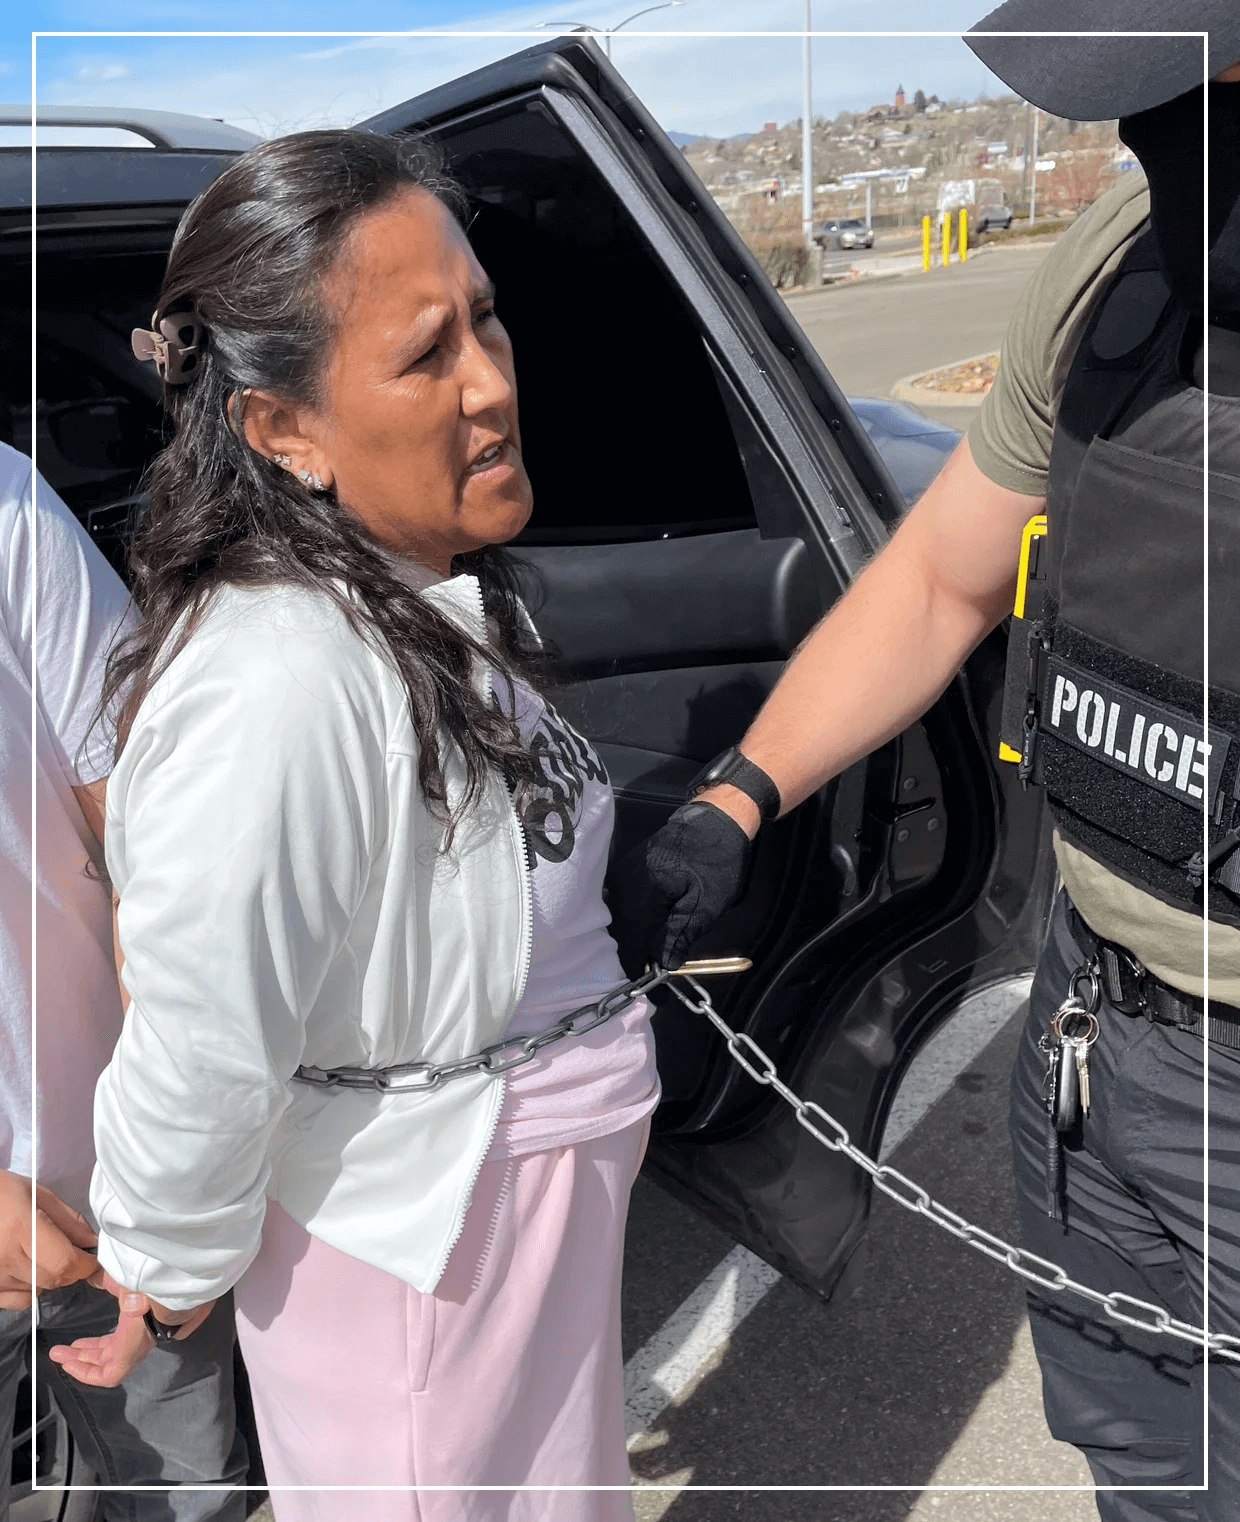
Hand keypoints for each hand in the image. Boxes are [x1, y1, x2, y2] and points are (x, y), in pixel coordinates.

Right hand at [0, 1171, 99, 1309]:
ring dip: (50, 1277)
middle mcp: (6, 1258)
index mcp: (22, 1229)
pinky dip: (30, 1289)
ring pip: (39, 1291)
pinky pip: (18, 1301)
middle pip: (55, 1279)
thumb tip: (92, 1243)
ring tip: (41, 1254)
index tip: (95, 1258)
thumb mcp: (36, 1194)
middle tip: (72, 1252)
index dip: (87, 1264)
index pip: (65, 1262)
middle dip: (72, 1269)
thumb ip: (68, 1220)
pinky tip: (26, 1270)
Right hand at [48, 1271, 215, 1387]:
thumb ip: (112, 1282)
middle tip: (61, 1352)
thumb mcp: (124, 1280)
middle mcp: (136, 1339)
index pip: (114, 1341)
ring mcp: (133, 1350)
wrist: (162, 1289)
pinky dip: (85, 1373)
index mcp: (138, 1322)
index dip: (94, 1344)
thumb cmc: (148, 1281)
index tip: (76, 1344)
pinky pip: (106, 1376)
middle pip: (106, 1354)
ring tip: (58, 1357)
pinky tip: (68, 1365)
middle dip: (82, 1354)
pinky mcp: (129, 1359)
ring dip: (79, 1363)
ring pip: (103, 1365)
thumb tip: (99, 1277)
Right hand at [608, 801, 753, 976]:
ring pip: (619, 922)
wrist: (716, 817)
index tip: (655, 997)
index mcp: (640, 896)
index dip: (639, 975)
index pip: (629, 946)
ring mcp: (620, 875)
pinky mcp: (626, 869)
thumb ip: (679, 937)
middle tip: (657, 979)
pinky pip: (622, 905)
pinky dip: (634, 923)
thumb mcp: (705, 905)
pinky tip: (650, 933)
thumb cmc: (717, 860)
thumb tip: (662, 966)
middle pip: (620, 935)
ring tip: (654, 959)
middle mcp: (622, 886)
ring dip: (635, 941)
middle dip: (636, 960)